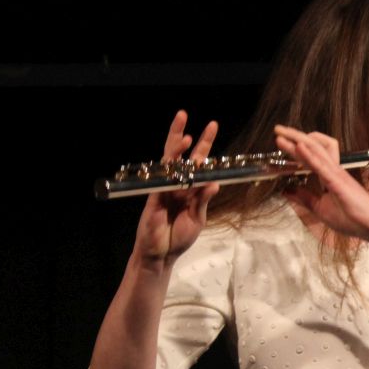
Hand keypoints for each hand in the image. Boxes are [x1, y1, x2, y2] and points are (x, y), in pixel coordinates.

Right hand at [134, 110, 219, 266]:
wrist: (162, 254)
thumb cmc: (180, 236)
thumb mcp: (198, 218)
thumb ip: (204, 200)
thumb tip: (215, 183)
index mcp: (189, 187)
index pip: (197, 161)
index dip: (203, 144)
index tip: (211, 125)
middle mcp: (176, 184)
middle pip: (178, 155)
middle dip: (181, 135)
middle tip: (184, 114)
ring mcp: (163, 189)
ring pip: (168, 164)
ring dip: (175, 150)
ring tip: (185, 136)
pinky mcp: (154, 198)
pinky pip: (163, 182)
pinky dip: (171, 173)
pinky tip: (178, 164)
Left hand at [274, 124, 368, 241]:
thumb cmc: (352, 219)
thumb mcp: (320, 209)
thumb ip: (304, 198)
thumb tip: (286, 190)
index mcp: (328, 176)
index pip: (309, 157)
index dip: (294, 147)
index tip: (279, 140)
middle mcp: (332, 170)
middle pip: (312, 147)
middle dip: (294, 137)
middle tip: (277, 129)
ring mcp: (336, 174)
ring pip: (316, 151)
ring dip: (298, 140)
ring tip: (282, 133)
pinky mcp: (339, 182)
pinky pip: (322, 166)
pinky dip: (309, 155)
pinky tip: (299, 147)